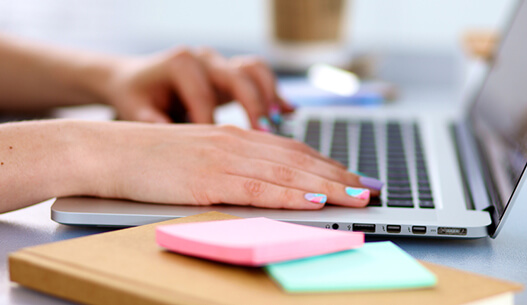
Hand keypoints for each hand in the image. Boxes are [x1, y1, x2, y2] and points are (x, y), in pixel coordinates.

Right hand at [81, 122, 380, 208]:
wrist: (107, 151)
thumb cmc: (150, 159)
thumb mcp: (197, 157)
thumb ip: (231, 167)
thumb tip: (263, 185)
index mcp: (234, 138)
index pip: (291, 152)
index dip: (326, 165)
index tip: (352, 177)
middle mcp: (235, 143)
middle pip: (297, 160)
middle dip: (338, 175)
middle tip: (368, 187)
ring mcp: (222, 159)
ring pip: (286, 172)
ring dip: (326, 185)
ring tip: (356, 194)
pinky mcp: (207, 178)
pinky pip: (257, 187)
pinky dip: (289, 194)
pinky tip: (313, 199)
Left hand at [103, 47, 292, 129]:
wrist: (136, 79)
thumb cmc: (137, 97)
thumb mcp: (136, 110)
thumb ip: (153, 123)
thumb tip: (172, 140)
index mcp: (180, 64)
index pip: (204, 96)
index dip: (213, 126)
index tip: (218, 155)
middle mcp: (204, 59)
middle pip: (239, 76)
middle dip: (253, 106)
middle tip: (264, 133)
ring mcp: (220, 64)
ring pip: (255, 71)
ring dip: (269, 96)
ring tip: (278, 122)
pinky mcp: (230, 74)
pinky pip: (260, 78)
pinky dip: (274, 94)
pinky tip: (289, 112)